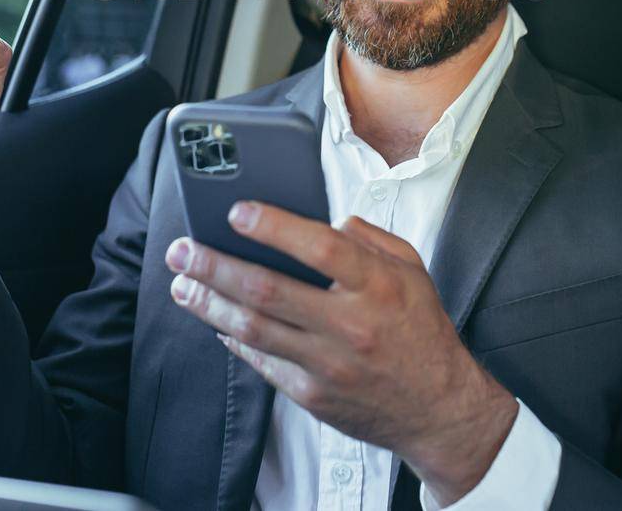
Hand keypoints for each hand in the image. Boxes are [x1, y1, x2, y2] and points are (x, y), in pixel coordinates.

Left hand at [165, 203, 517, 504]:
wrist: (438, 409)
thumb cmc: (422, 332)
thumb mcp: (413, 270)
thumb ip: (370, 239)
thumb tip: (327, 221)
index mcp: (377, 286)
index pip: (319, 248)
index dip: (273, 227)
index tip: (237, 212)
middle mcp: (349, 325)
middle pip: (268, 290)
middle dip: (215, 266)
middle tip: (183, 249)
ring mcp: (327, 365)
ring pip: (253, 329)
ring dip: (210, 303)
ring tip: (183, 282)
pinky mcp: (312, 396)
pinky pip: (262, 361)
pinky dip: (233, 339)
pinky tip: (216, 321)